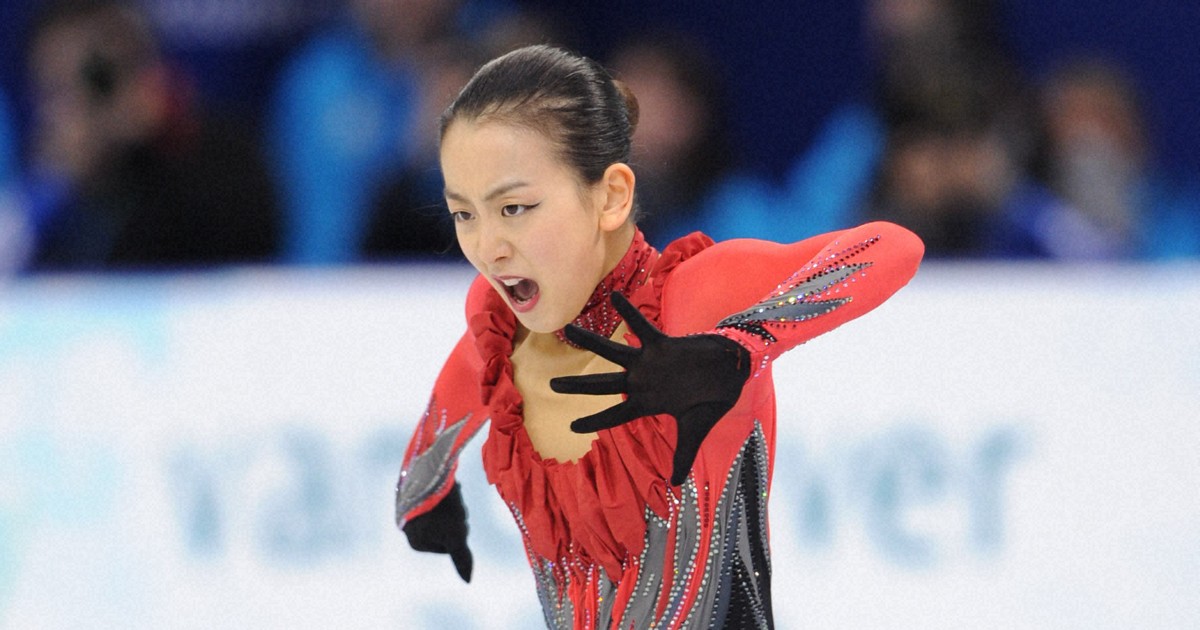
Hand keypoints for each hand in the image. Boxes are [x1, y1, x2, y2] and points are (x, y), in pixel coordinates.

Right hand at [401, 482, 472, 581]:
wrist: (427, 470)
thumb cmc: (443, 508)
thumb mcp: (457, 535)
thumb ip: (461, 557)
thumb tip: (467, 580)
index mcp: (416, 543)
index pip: (450, 547)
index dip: (458, 533)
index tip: (454, 521)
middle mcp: (409, 528)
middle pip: (447, 529)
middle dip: (455, 517)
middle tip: (454, 504)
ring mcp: (410, 509)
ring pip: (445, 512)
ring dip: (453, 503)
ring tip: (451, 493)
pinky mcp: (414, 492)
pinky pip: (439, 496)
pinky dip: (447, 492)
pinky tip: (447, 484)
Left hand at [550, 292, 750, 485]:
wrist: (732, 375)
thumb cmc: (712, 402)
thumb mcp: (694, 433)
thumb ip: (683, 456)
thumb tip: (677, 485)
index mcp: (645, 403)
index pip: (614, 415)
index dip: (594, 421)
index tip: (573, 426)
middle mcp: (641, 381)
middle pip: (601, 384)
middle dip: (577, 384)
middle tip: (551, 383)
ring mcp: (649, 362)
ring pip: (612, 351)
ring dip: (590, 341)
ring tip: (568, 329)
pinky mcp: (662, 344)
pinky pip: (642, 325)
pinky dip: (629, 312)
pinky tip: (614, 296)